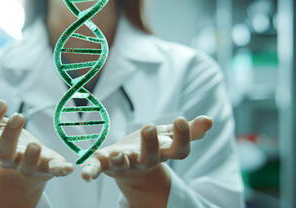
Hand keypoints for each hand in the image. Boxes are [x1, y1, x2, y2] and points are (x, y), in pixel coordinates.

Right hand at [0, 100, 73, 180]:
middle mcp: (8, 159)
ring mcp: (28, 167)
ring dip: (30, 157)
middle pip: (3, 152)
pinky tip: (70, 167)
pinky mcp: (48, 169)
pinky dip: (61, 170)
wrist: (29, 168)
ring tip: (35, 144)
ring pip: (26, 167)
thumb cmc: (12, 142)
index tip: (2, 102)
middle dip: (9, 135)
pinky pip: (54, 171)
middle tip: (19, 117)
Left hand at [81, 116, 212, 180]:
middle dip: (151, 143)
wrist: (130, 166)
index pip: (178, 150)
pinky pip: (97, 168)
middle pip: (151, 156)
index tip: (181, 119)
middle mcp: (144, 160)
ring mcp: (124, 163)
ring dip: (121, 160)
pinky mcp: (105, 163)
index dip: (182, 137)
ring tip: (118, 153)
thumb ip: (189, 130)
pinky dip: (91, 171)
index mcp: (162, 153)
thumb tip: (210, 121)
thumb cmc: (152, 147)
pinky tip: (85, 175)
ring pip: (124, 164)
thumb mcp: (169, 136)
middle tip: (150, 126)